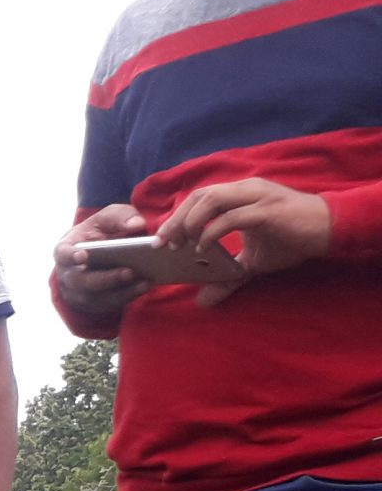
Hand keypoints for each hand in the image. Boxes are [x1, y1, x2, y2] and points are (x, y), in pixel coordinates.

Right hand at [54, 204, 150, 318]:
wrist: (99, 255)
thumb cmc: (100, 233)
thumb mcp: (108, 219)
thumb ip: (120, 217)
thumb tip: (136, 225)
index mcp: (66, 250)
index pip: (62, 254)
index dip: (70, 256)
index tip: (82, 256)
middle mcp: (68, 275)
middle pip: (82, 282)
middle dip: (106, 278)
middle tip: (130, 272)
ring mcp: (79, 292)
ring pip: (97, 297)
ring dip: (122, 291)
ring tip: (145, 281)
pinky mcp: (94, 303)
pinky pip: (109, 304)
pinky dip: (128, 296)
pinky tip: (145, 286)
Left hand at [154, 178, 332, 308]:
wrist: (330, 230)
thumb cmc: (291, 239)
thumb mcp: (252, 263)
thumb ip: (227, 278)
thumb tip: (204, 300)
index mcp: (240, 195)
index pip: (200, 198)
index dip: (177, 216)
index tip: (161, 239)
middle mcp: (246, 190)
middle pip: (200, 196)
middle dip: (176, 219)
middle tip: (162, 243)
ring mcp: (257, 197)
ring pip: (212, 199)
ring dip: (190, 222)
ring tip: (180, 244)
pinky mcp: (268, 210)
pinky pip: (232, 217)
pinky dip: (213, 232)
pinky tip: (204, 248)